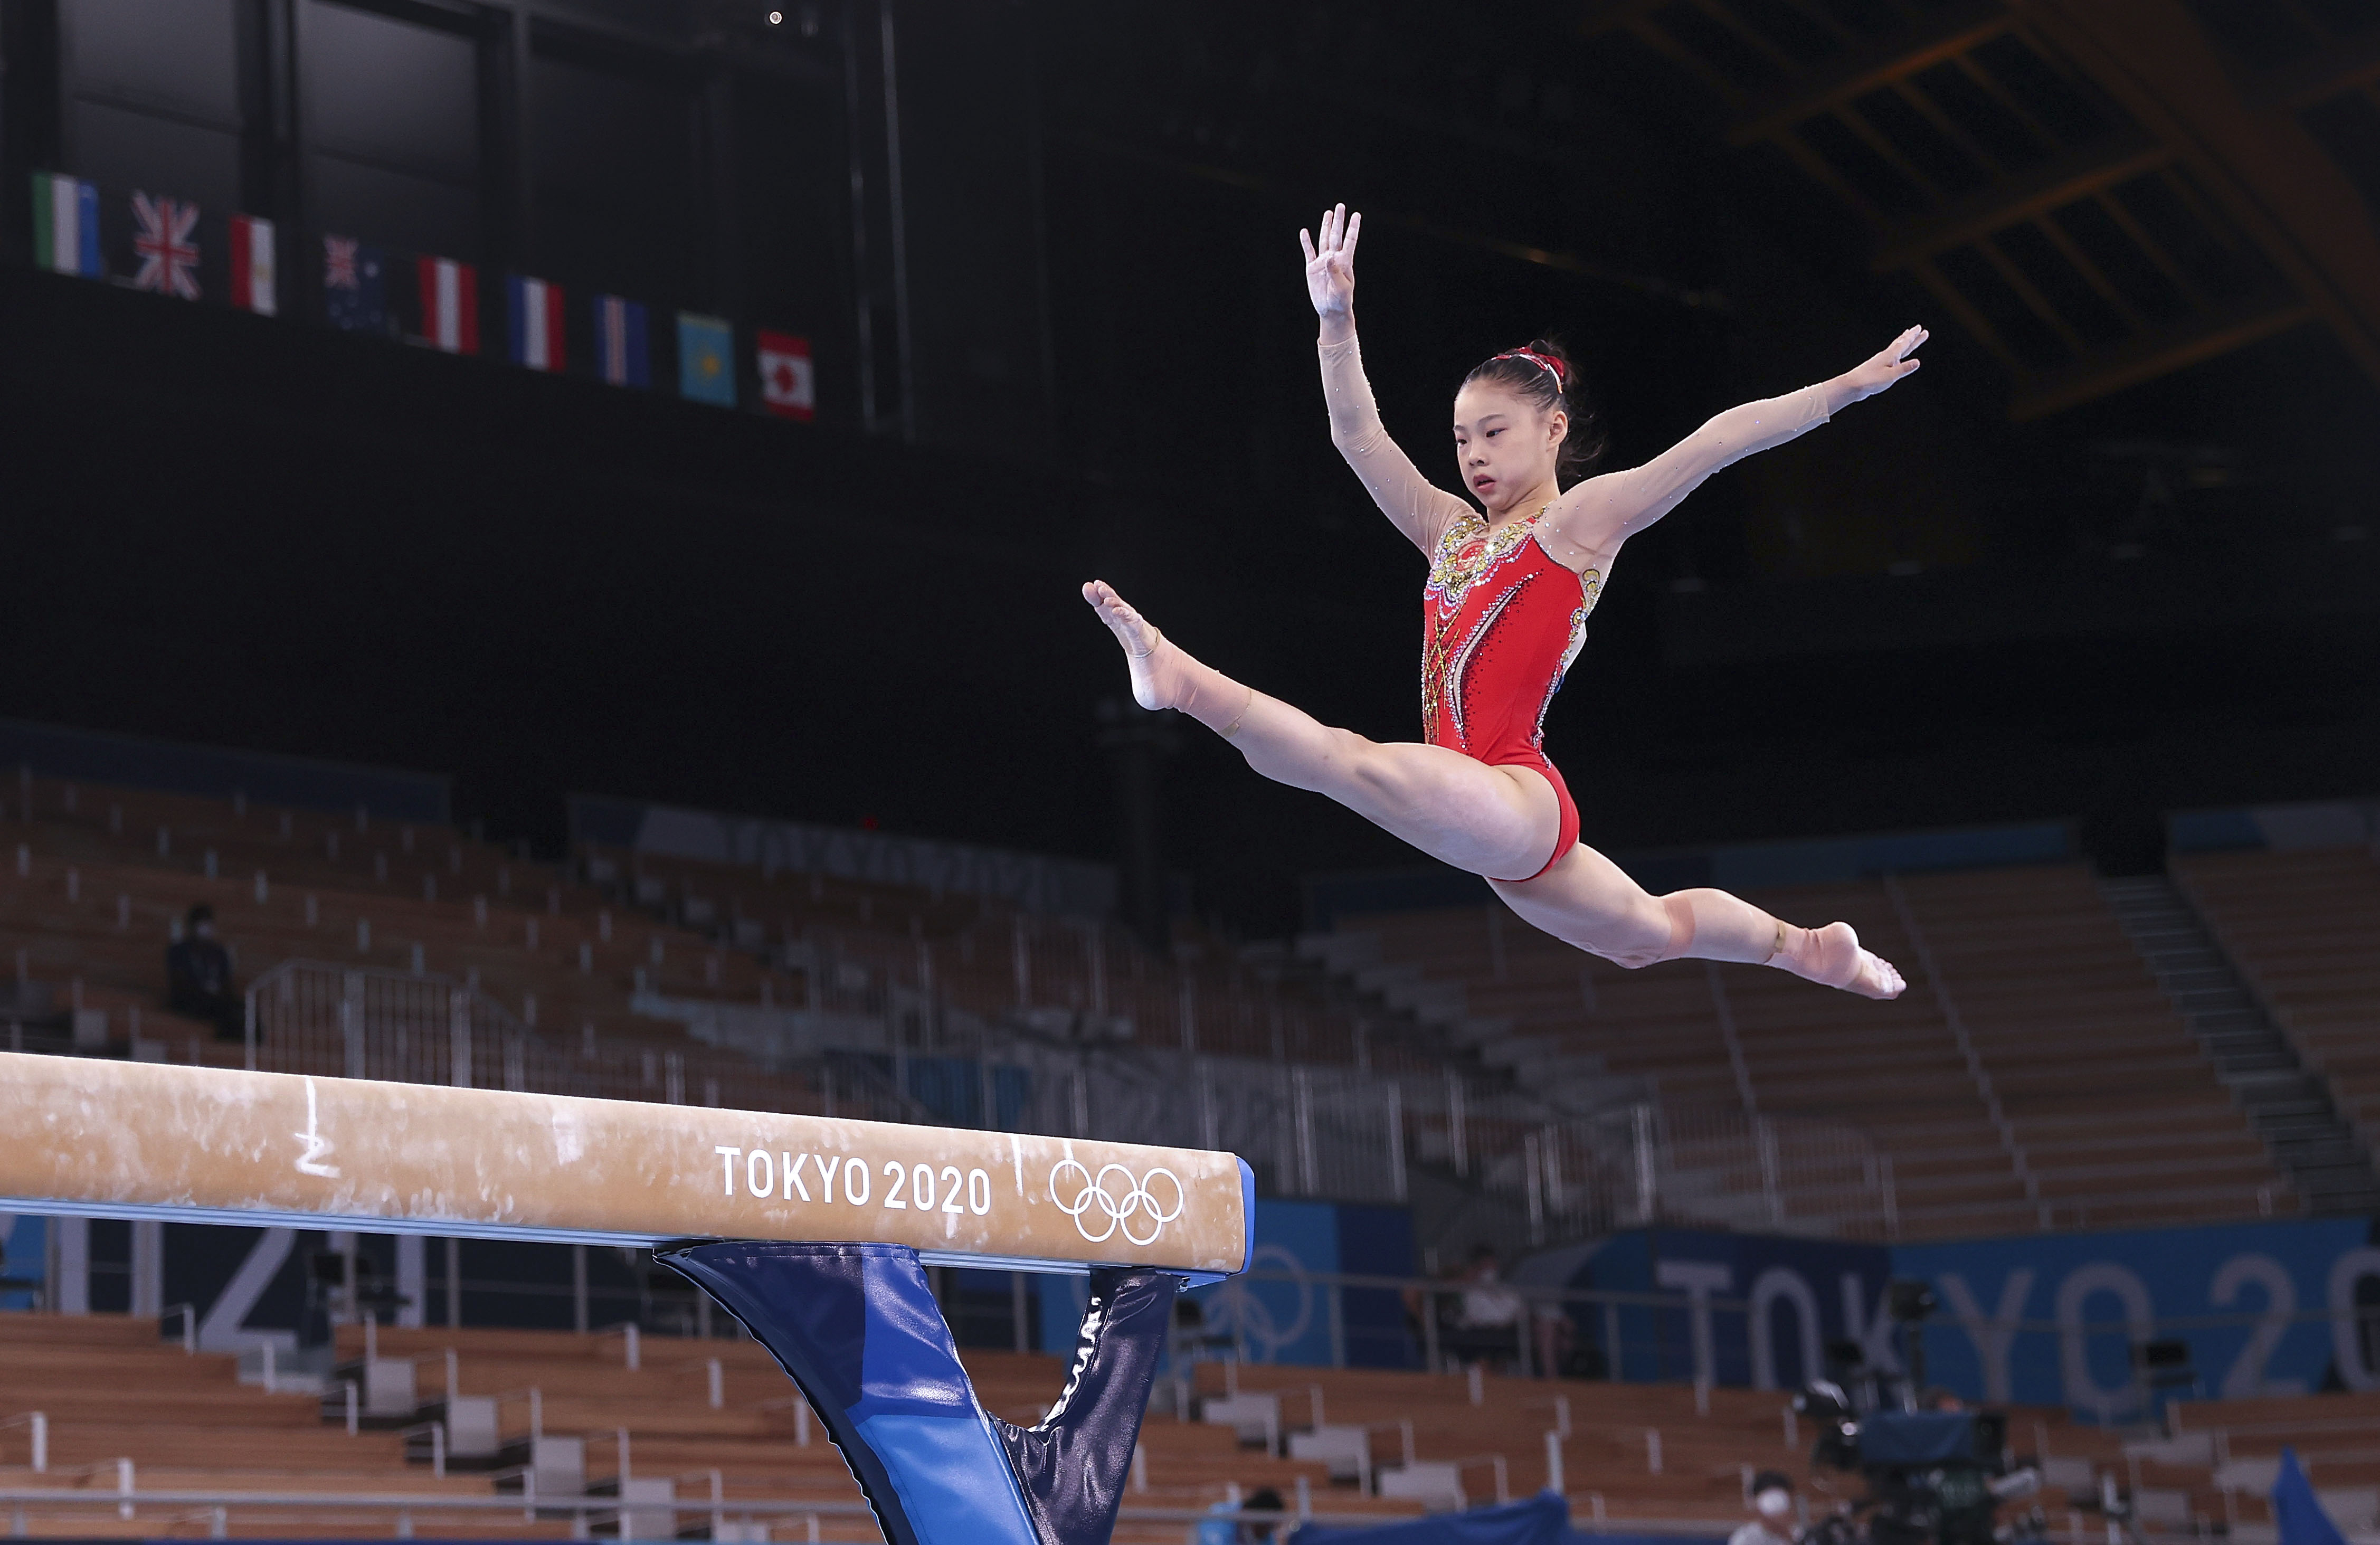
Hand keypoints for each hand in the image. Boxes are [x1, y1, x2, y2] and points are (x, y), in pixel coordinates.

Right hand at [1299, 203, 1361, 320]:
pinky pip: (1309, 252)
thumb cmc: (1341, 300)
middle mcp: (1334, 259)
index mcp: (1345, 262)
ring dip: (1326, 227)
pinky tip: (1305, 232)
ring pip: (1324, 240)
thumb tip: (1329, 256)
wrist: (1331, 311)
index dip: (1352, 228)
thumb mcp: (1341, 288)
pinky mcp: (1312, 268)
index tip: (1356, 215)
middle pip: (1336, 236)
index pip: (1349, 241)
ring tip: (1328, 213)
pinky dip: (1306, 242)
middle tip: (1340, 206)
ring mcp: (1323, 262)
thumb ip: (1336, 271)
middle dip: (1338, 221)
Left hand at [1838, 325, 1926, 401]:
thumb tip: (1917, 362)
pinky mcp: (1878, 367)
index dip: (1913, 336)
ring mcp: (1882, 361)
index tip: (1920, 328)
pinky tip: (1897, 356)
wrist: (1852, 385)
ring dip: (1903, 341)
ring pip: (1896, 348)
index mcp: (1890, 356)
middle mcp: (1886, 356)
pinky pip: (1891, 356)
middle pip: (1901, 343)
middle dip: (1911, 336)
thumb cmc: (1869, 380)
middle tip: (1919, 328)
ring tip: (1908, 335)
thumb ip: (1903, 369)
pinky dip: (1897, 352)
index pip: (1904, 344)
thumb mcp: (1890, 376)